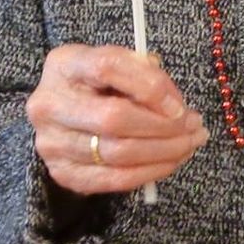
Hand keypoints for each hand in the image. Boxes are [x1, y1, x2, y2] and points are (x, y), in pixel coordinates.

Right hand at [26, 45, 207, 195]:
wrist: (65, 112)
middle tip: (194, 127)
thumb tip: (177, 109)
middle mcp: (49, 103)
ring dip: (164, 152)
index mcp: (65, 64)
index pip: (109, 67)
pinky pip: (113, 179)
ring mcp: (51, 141)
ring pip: (117, 153)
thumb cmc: (100, 84)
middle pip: (113, 118)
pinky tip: (170, 161)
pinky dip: (150, 172)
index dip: (151, 87)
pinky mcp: (62, 172)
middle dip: (164, 127)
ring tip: (189, 143)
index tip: (179, 104)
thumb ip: (146, 75)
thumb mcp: (121, 65)